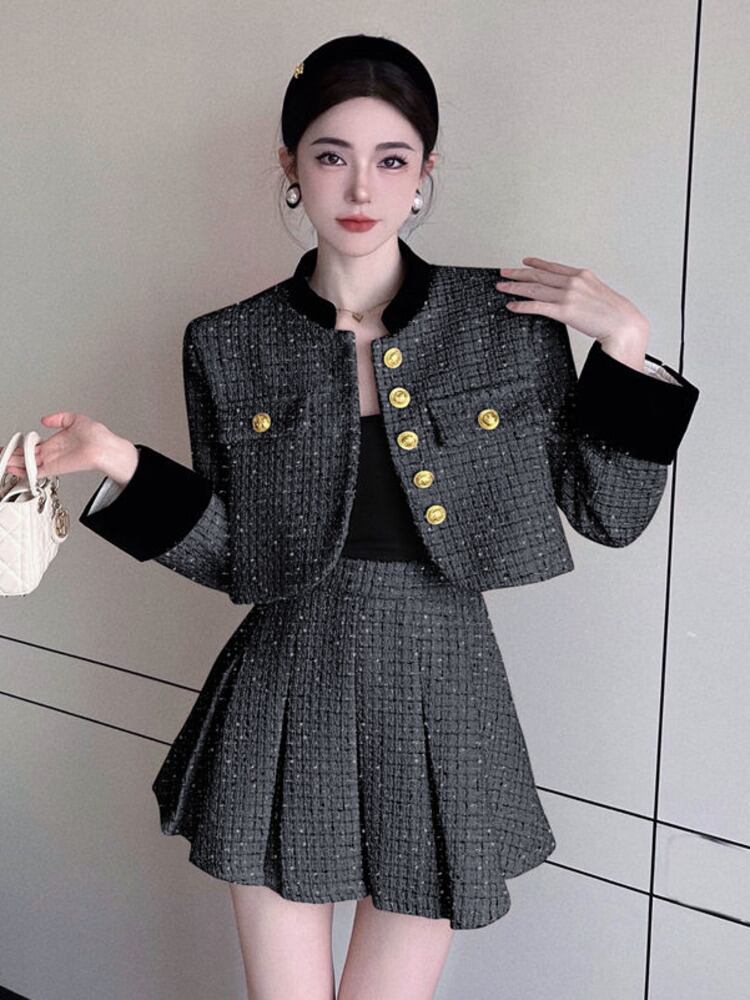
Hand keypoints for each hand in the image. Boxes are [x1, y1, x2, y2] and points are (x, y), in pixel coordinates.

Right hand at [1, 412, 111, 480]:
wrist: (106, 447)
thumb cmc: (97, 435)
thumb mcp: (75, 419)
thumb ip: (59, 418)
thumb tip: (45, 420)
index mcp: (56, 443)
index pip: (33, 447)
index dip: (20, 447)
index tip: (10, 446)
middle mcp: (53, 453)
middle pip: (28, 457)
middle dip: (13, 457)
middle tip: (2, 455)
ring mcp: (53, 461)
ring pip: (29, 465)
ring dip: (14, 464)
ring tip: (3, 463)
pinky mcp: (55, 468)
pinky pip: (37, 472)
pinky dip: (25, 472)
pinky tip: (13, 470)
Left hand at [495, 256, 649, 344]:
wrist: (624, 323)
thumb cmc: (616, 313)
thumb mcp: (599, 293)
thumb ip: (584, 291)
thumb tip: (574, 296)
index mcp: (582, 275)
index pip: (553, 267)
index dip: (536, 264)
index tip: (524, 262)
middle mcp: (573, 282)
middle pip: (538, 275)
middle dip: (518, 273)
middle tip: (503, 272)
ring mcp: (568, 295)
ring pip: (534, 288)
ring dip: (515, 287)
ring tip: (502, 287)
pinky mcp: (564, 311)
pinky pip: (537, 306)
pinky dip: (522, 306)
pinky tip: (512, 306)